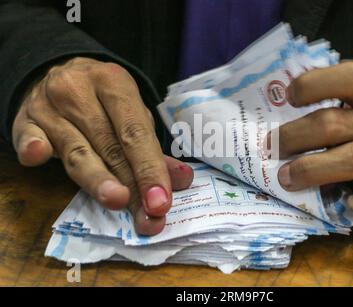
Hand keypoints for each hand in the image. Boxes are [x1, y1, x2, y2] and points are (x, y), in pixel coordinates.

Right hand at [12, 57, 192, 233]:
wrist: (58, 74)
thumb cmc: (103, 102)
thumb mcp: (131, 114)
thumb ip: (153, 149)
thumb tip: (182, 180)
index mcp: (114, 83)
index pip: (135, 132)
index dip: (150, 169)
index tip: (161, 201)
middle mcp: (79, 90)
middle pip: (109, 145)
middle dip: (131, 185)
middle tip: (146, 216)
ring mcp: (48, 105)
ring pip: (75, 149)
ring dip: (96, 178)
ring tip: (116, 200)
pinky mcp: (25, 120)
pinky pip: (28, 136)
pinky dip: (33, 146)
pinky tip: (38, 156)